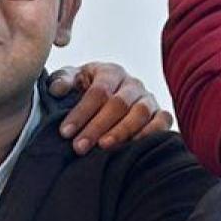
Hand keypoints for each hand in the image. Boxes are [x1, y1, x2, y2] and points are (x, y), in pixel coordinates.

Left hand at [47, 62, 171, 154]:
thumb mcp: (71, 83)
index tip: (65, 132)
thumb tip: (57, 89)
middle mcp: (132, 84)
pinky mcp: (161, 114)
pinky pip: (163, 122)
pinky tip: (133, 148)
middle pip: (118, 104)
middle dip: (97, 127)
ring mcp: (149, 99)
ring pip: (140, 113)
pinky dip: (151, 134)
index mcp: (110, 72)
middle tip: (79, 147)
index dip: (81, 112)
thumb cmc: (85, 92)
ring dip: (122, 132)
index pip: (98, 91)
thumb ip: (62, 82)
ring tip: (104, 147)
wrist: (106, 102)